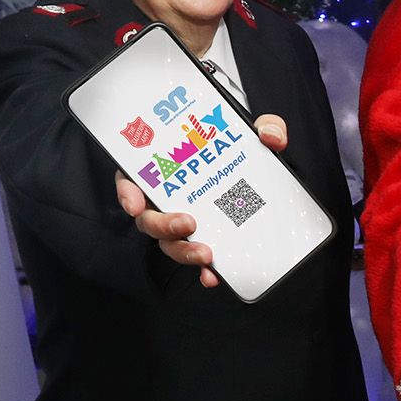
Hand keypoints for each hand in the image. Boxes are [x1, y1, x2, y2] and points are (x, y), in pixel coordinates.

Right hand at [113, 112, 287, 289]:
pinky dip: (203, 269)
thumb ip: (263, 125)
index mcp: (160, 167)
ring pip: (170, 242)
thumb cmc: (233, 141)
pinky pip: (196, 257)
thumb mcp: (249, 130)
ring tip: (206, 255)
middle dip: (164, 225)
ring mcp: (180, 220)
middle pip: (150, 218)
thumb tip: (272, 136)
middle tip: (188, 224)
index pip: (131, 179)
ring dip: (184, 251)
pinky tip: (213, 276)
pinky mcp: (201, 238)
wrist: (247, 159)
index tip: (135, 204)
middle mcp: (164, 197)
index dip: (128, 193)